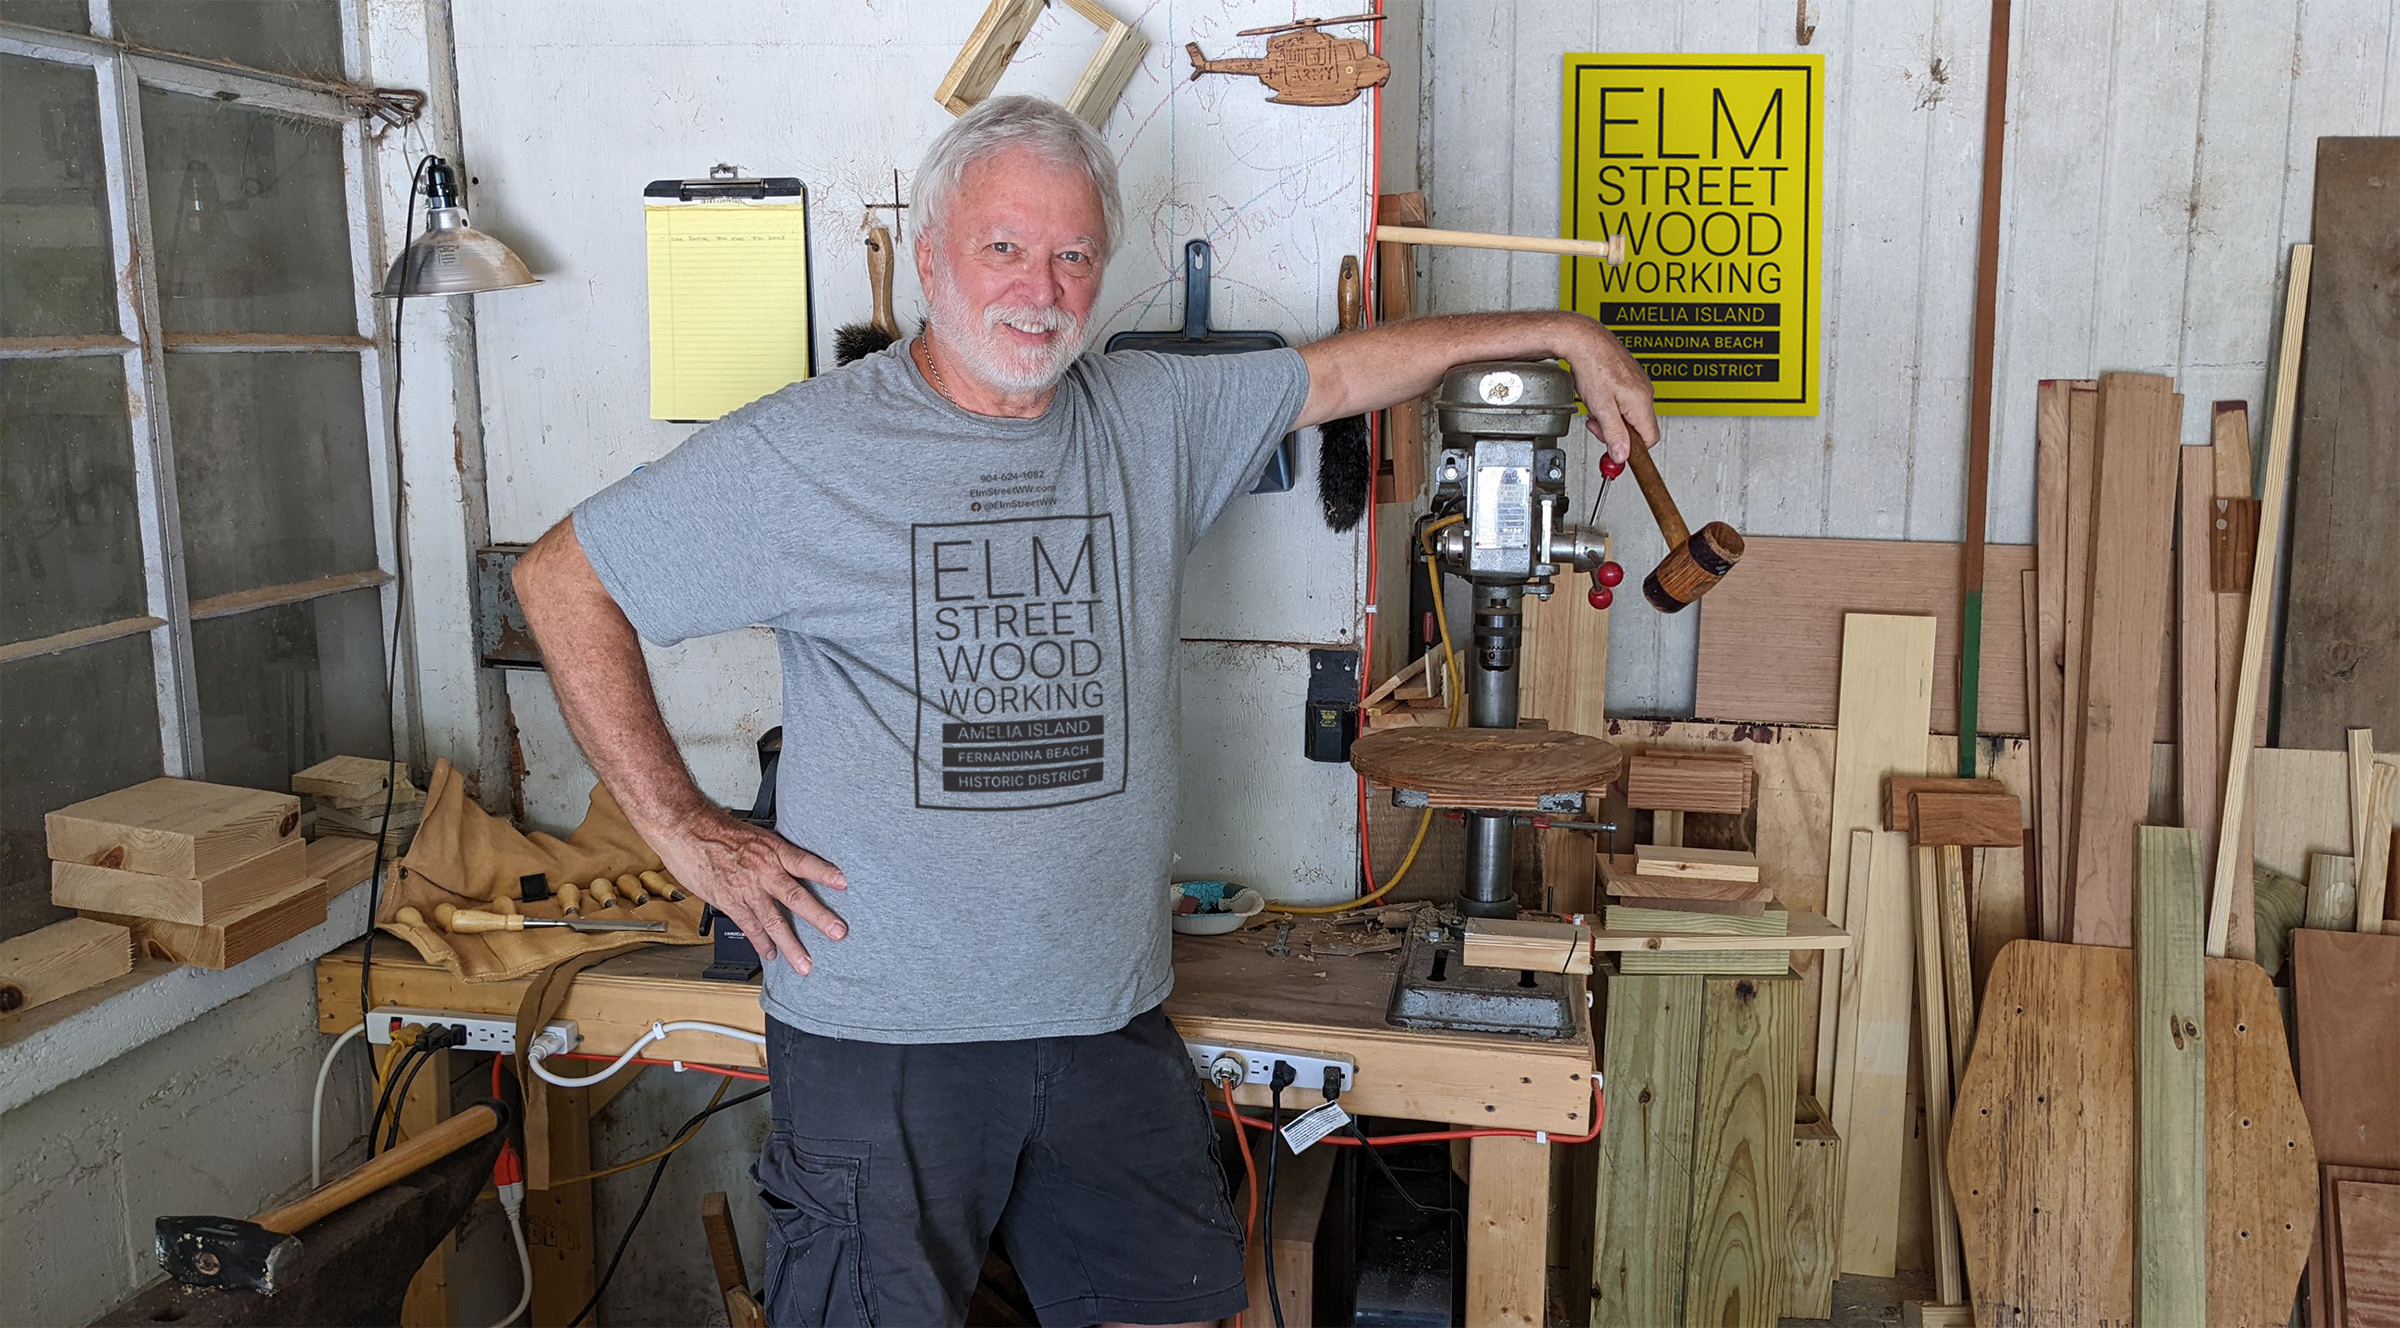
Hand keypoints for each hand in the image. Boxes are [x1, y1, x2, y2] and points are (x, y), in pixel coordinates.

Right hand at [650, 808, 847, 973]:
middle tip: (837, 933)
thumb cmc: (718, 830)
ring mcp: (747, 889)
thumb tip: (790, 866)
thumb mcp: (755, 835)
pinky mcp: (729, 901)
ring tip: (805, 963)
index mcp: (773, 851)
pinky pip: (750, 927)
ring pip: (773, 921)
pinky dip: (761, 943)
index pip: (805, 862)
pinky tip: (771, 954)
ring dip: (791, 944)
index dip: (825, 873)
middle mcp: (764, 871)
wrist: (686, 829)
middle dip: (819, 917)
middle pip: (796, 897)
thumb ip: (774, 854)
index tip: (845, 883)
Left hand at [1568, 319, 1658, 464]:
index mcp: (1642, 401)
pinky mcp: (1629, 378)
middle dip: (1616, 431)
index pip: (1650, 439)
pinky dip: (1610, 404)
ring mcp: (1638, 384)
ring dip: (1611, 417)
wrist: (1583, 338)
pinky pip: (1624, 401)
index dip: (1632, 448)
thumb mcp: (1600, 408)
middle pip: (1637, 428)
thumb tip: (1622, 456)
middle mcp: (1645, 392)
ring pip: (1629, 414)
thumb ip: (1613, 434)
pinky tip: (1597, 395)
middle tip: (1597, 423)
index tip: (1615, 451)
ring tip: (1595, 405)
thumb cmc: (1592, 365)